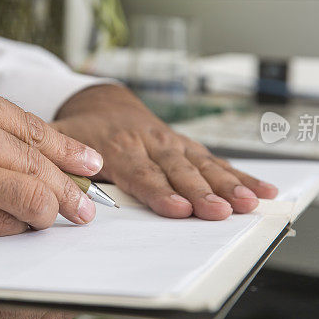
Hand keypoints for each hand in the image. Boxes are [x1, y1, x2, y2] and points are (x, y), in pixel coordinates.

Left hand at [53, 85, 277, 219]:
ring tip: (250, 203)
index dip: (160, 191)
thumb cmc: (83, 132)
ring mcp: (174, 145)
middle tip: (221, 211)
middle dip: (202, 192)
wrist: (105, 106)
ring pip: (204, 166)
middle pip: (179, 171)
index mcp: (119, 145)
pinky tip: (264, 191)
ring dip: (229, 185)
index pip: (141, 173)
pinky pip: (218, 162)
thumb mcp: (59, 141)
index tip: (177, 208)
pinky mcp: (189, 149)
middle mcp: (152, 144)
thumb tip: (54, 185)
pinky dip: (242, 176)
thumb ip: (56, 160)